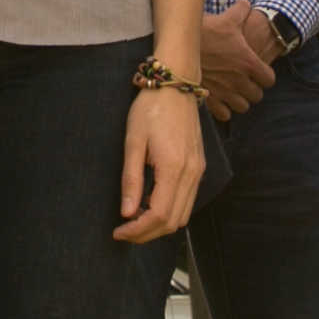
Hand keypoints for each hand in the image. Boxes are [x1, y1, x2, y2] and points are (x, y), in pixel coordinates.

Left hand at [117, 88, 204, 241]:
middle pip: (173, 222)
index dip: (138, 230)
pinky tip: (150, 205)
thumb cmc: (151, 109)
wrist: (175, 85)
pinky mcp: (199, 167)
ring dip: (159, 225)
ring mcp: (198, 171)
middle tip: (124, 232)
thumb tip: (127, 213)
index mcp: (174, 167)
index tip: (118, 232)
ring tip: (134, 221)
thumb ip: (131, 179)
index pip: (159, 215)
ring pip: (183, 216)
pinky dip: (169, 212)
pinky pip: (187, 201)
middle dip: (147, 233)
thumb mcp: (133, 142)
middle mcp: (192, 173)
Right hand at [201, 1, 276, 116]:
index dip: (265, 75)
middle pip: (257, 95)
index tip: (259, 71)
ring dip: (240, 100)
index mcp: (248, 63)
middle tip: (245, 81)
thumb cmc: (207, 30)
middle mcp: (239, 81)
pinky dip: (224, 109)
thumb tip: (246, 4)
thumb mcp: (227, 18)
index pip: (269, 80)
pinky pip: (225, 115)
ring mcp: (224, 92)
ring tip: (234, 91)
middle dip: (253, 88)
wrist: (182, 43)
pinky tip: (220, 98)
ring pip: (242, 107)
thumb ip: (241, 12)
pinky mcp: (209, 99)